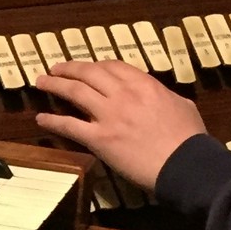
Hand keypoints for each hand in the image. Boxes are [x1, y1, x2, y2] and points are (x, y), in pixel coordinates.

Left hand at [30, 60, 207, 192]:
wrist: (186, 165)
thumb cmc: (189, 138)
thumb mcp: (182, 104)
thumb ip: (163, 95)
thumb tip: (156, 94)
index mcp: (145, 84)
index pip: (113, 66)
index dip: (95, 65)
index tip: (86, 67)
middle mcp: (123, 94)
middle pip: (89, 73)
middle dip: (70, 69)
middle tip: (55, 69)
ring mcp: (109, 116)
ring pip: (75, 92)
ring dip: (55, 85)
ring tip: (41, 82)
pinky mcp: (99, 139)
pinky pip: (69, 125)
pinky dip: (52, 120)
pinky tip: (41, 118)